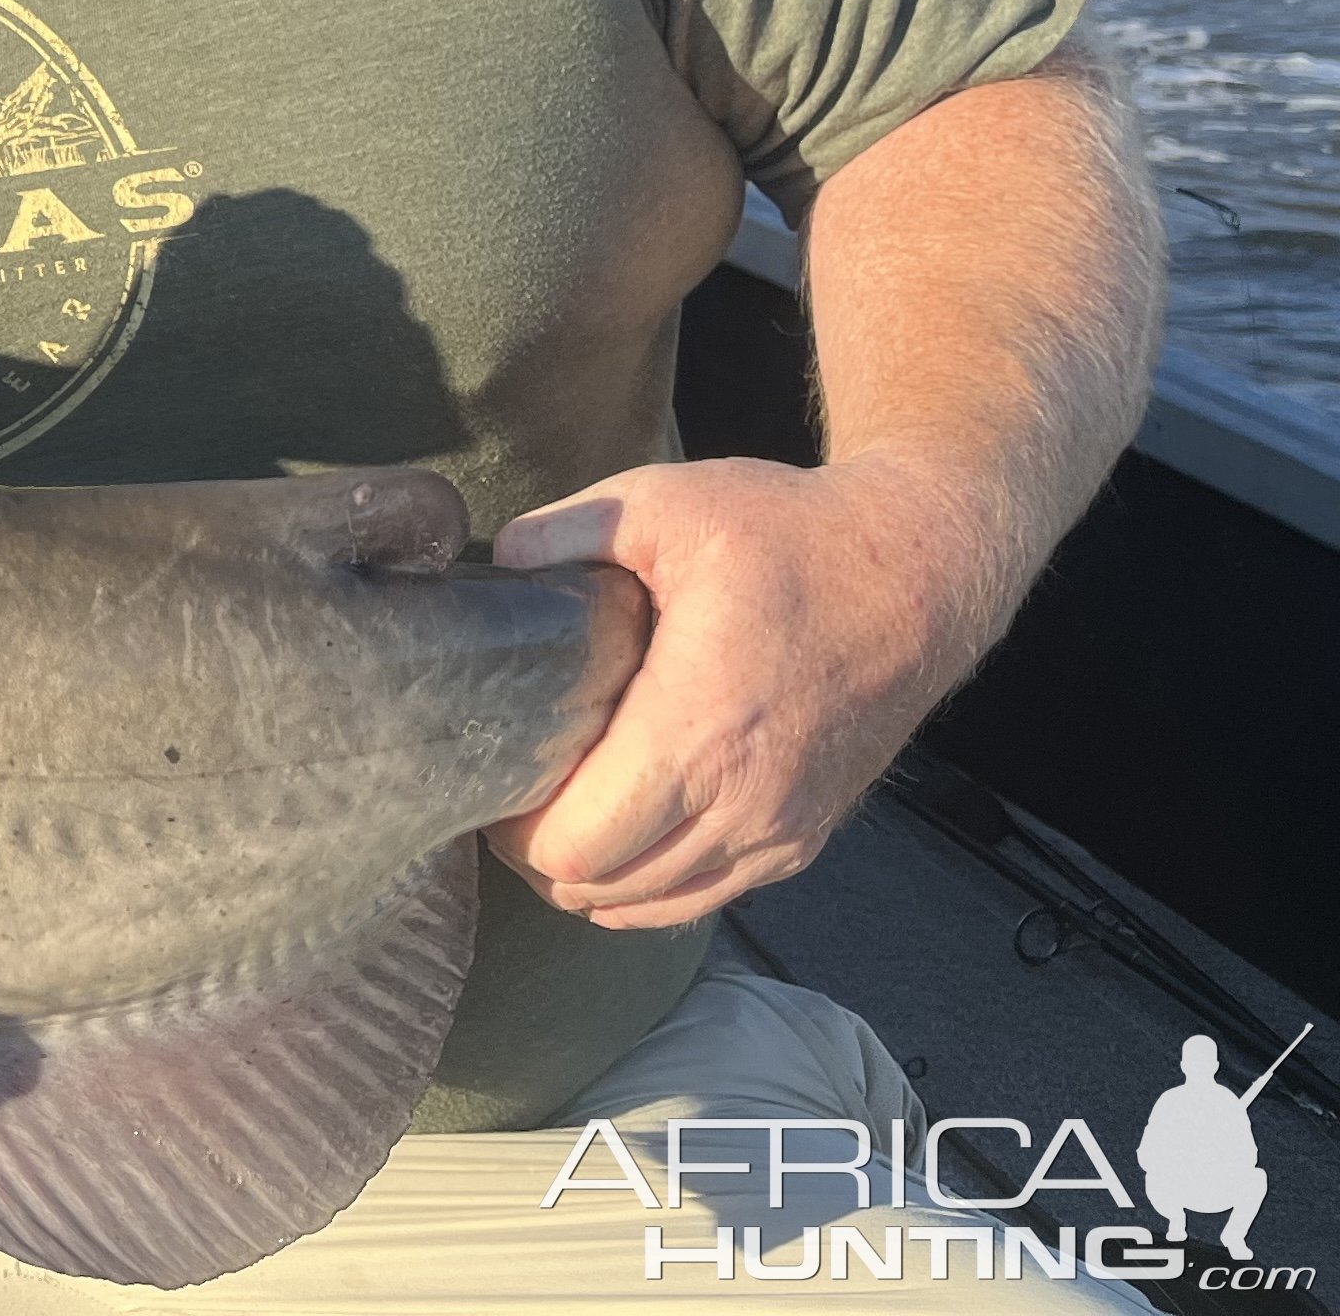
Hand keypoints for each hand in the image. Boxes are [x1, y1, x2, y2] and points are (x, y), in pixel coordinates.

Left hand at [485, 453, 995, 929]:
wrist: (919, 573)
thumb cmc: (792, 536)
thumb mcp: (664, 504)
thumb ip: (564, 531)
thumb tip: (499, 563)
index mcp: (695, 733)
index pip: (577, 848)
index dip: (515, 830)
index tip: (492, 780)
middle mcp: (742, 803)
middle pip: (603, 889)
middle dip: (542, 857)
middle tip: (514, 795)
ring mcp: (780, 830)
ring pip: (656, 906)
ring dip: (597, 878)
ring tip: (562, 814)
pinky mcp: (806, 836)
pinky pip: (710, 894)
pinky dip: (655, 883)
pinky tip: (627, 831)